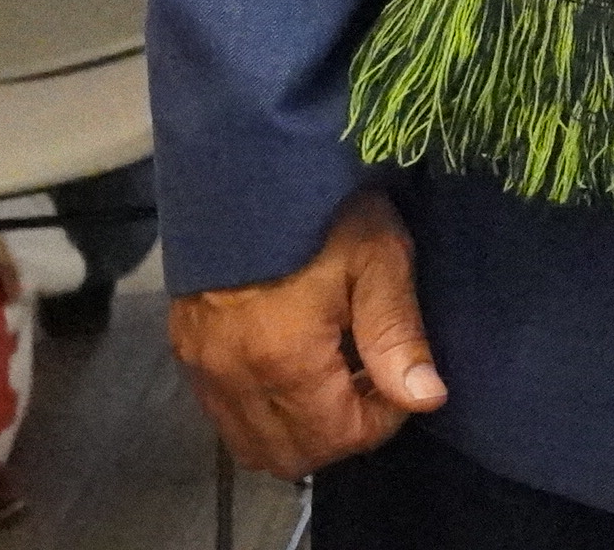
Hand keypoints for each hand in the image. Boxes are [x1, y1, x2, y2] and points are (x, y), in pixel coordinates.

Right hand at [169, 187, 443, 477]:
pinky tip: (295, 368)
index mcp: (283, 358)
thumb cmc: (323, 204)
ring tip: (335, 376)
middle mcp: (233, 376)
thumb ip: (397, 335)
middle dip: (340, 433)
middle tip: (370, 382)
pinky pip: (224, 414)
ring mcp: (203, 366)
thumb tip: (427, 399)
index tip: (402, 378)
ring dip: (300, 430)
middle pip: (289, 454)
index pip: (337, 436)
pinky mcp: (186, 349)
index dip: (381, 419)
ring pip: (251, 444)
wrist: (247, 159)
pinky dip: (264, 412)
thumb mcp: (378, 257)